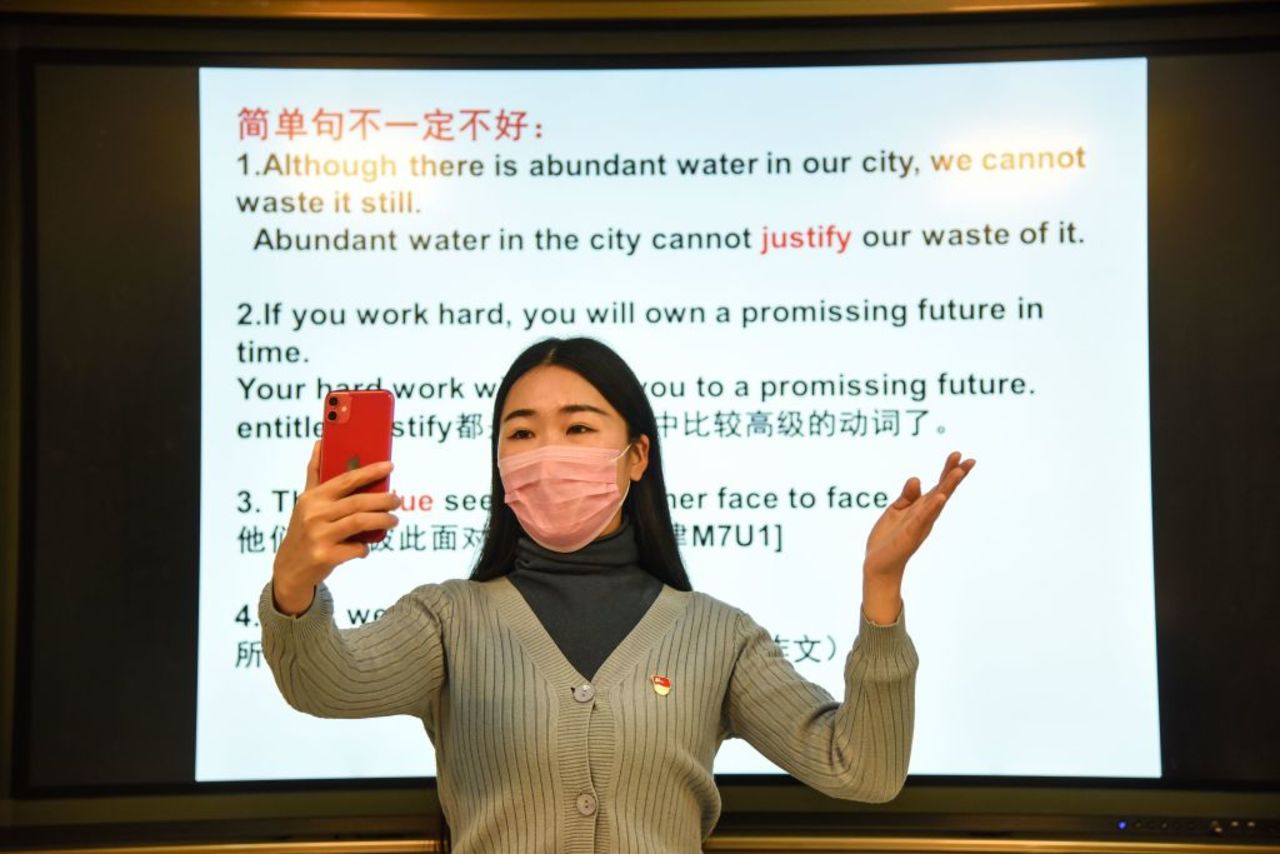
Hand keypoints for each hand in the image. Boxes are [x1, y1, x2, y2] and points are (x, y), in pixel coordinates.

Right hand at [271, 440, 400, 614]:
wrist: (289, 569)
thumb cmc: (303, 530)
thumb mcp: (305, 501)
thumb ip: (315, 472)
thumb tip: (320, 441)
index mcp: (312, 498)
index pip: (346, 479)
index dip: (370, 471)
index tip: (390, 466)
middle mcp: (314, 515)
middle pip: (358, 502)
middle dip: (384, 499)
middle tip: (397, 500)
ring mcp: (319, 536)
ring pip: (361, 522)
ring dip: (383, 520)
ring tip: (394, 520)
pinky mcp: (325, 557)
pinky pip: (357, 548)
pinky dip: (365, 547)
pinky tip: (366, 546)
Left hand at [862, 451, 974, 610]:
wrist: (878, 565)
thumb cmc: (888, 539)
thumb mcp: (896, 511)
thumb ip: (907, 496)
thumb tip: (916, 478)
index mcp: (922, 508)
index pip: (938, 486)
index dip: (948, 471)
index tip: (958, 454)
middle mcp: (926, 515)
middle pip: (943, 491)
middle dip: (955, 475)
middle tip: (970, 460)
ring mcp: (920, 524)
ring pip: (937, 502)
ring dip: (948, 487)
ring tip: (959, 472)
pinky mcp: (911, 533)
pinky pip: (923, 518)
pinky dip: (932, 507)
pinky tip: (940, 496)